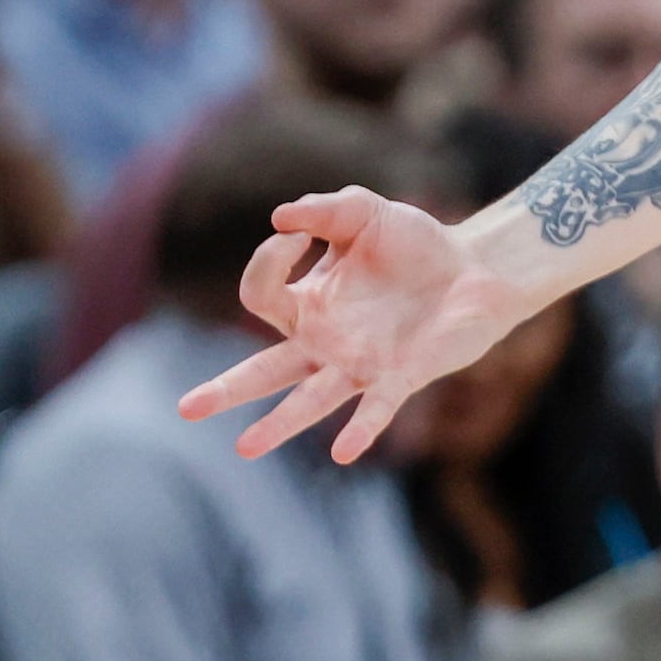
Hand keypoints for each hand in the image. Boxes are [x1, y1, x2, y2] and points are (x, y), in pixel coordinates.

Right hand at [178, 187, 534, 463]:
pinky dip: (360, 428)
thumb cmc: (414, 244)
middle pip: (266, 371)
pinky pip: (375, 407)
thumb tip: (279, 217)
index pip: (262, 295)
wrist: (475, 267)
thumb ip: (324, 209)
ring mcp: (360, 364)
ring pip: (310, 400)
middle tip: (185, 409)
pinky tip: (342, 452)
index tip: (297, 233)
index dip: (268, 260)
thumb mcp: (365, 212)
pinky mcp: (401, 376)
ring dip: (279, 424)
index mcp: (309, 304)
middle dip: (226, 390)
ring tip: (244, 448)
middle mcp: (325, 342)